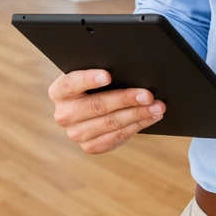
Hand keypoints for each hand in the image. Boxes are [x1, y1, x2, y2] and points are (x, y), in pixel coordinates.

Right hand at [48, 69, 164, 153]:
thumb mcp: (92, 75)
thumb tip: (129, 69)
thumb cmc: (95, 85)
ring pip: (110, 123)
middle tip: (147, 94)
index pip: (71, 84)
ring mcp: (75, 134)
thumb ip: (102, 72)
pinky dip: (137, 126)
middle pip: (96, 106)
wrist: (92, 107)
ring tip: (157, 106)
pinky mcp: (90, 147)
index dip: (89, 79)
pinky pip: (116, 137)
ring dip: (138, 114)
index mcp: (59, 92)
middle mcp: (63, 114)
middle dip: (125, 99)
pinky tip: (151, 117)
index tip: (108, 75)